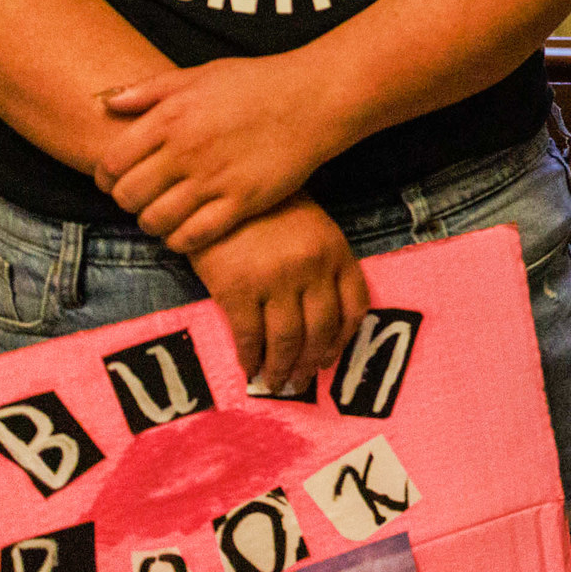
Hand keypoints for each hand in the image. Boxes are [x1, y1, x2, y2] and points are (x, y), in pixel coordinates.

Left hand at [97, 56, 343, 254]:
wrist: (313, 99)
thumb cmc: (256, 84)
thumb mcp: (199, 74)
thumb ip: (149, 89)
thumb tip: (106, 102)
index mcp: (171, 117)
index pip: (113, 163)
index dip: (105, 178)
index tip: (114, 181)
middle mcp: (187, 150)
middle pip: (129, 196)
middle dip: (126, 203)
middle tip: (138, 200)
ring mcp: (214, 178)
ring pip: (156, 220)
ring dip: (151, 223)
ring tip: (160, 217)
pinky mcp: (242, 202)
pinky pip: (193, 236)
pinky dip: (180, 240)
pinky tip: (184, 232)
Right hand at [190, 197, 368, 392]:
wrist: (215, 188)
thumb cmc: (265, 209)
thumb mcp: (311, 226)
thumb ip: (322, 263)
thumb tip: (321, 319)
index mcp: (335, 251)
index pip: (355, 307)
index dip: (344, 340)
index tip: (330, 357)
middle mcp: (311, 268)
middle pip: (321, 331)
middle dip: (310, 363)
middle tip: (300, 381)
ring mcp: (275, 280)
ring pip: (287, 340)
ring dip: (282, 369)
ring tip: (275, 383)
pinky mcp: (237, 289)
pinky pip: (249, 336)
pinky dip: (250, 359)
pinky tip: (248, 369)